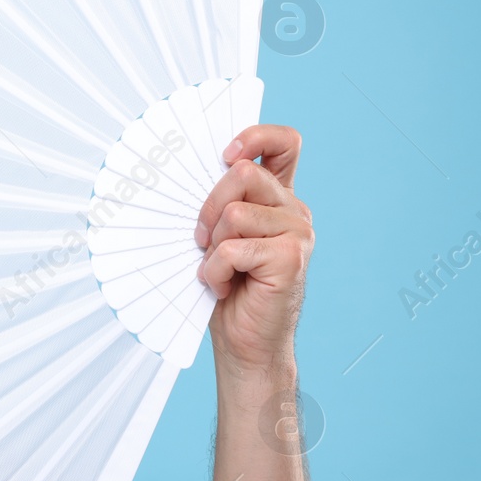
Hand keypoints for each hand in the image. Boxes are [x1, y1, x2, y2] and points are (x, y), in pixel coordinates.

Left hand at [193, 124, 314, 377]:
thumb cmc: (226, 287)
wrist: (244, 343)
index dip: (254, 136)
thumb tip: (182, 173)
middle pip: (242, 173)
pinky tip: (223, 286)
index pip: (284, 143)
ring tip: (219, 269)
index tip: (224, 155)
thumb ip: (219, 203)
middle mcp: (294, 210)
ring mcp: (298, 233)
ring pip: (233, 212)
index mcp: (278, 198)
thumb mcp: (218, 236)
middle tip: (202, 240)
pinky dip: (214, 270)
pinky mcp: (291, 258)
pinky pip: (231, 247)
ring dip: (211, 245)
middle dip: (208, 206)